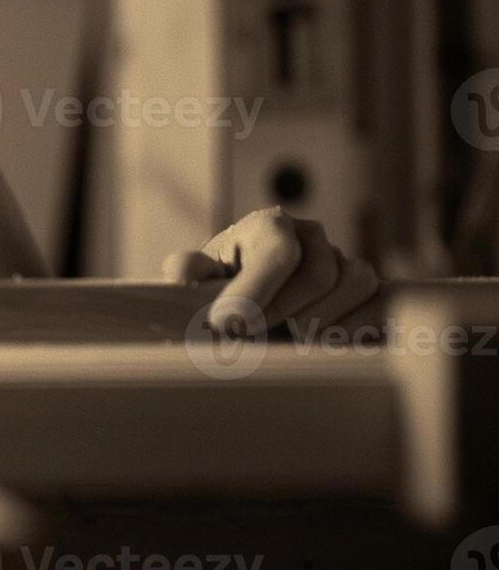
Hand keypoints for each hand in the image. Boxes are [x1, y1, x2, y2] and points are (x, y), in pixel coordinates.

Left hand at [163, 207, 378, 337]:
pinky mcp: (374, 291)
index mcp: (268, 226)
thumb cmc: (222, 296)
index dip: (254, 293)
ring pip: (357, 284)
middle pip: (321, 274)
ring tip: (289, 335)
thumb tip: (181, 273)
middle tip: (255, 332)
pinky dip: (360, 327)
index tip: (227, 324)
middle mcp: (312, 236)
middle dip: (285, 311)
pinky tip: (326, 342)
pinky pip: (388, 301)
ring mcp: (346, 261)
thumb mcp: (198, 282)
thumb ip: (188, 274)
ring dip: (321, 322)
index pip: (276, 252)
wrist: (248, 314)